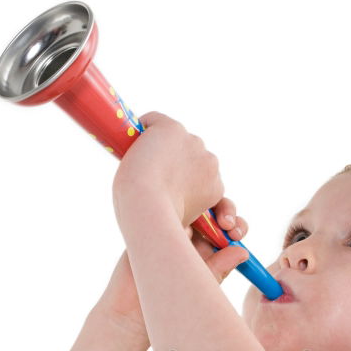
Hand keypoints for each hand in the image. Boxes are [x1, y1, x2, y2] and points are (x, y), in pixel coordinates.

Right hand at [94, 203, 248, 342]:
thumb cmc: (168, 306)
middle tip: (229, 225)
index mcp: (205, 254)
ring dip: (204, 208)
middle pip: (213, 216)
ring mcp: (169, 231)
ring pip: (192, 210)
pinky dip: (175, 205)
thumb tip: (243, 251)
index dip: (236, 228)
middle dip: (225, 214)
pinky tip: (184, 215)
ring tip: (207, 220)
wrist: (129, 312)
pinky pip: (165, 210)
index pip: (226, 232)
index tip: (239, 234)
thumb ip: (219, 267)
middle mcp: (189, 241)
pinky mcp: (150, 226)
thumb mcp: (199, 285)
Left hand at [112, 111, 224, 229]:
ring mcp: (192, 143)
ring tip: (144, 163)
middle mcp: (210, 162)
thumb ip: (187, 212)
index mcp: (216, 187)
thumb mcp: (183, 222)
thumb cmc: (158, 221)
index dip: (183, 181)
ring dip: (162, 147)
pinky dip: (144, 127)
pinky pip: (155, 121)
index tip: (168, 190)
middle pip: (190, 155)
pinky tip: (135, 141)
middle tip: (154, 177)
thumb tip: (187, 229)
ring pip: (174, 139)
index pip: (201, 176)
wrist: (145, 204)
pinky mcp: (172, 129)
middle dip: (175, 162)